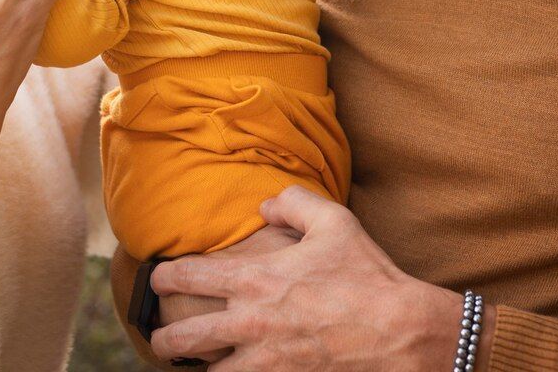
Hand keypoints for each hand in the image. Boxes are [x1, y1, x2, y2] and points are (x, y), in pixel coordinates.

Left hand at [150, 187, 465, 371]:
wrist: (401, 332)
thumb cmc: (367, 276)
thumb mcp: (334, 221)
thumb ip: (292, 202)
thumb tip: (264, 206)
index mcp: (255, 280)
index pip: (188, 277)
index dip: (163, 277)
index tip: (157, 277)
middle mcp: (250, 323)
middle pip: (183, 338)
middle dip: (163, 338)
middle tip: (160, 336)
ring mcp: (265, 361)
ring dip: (196, 367)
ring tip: (191, 363)